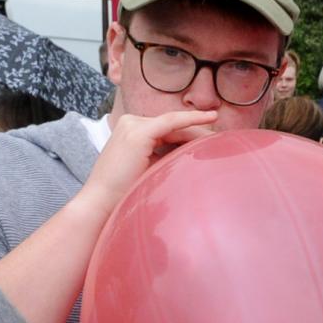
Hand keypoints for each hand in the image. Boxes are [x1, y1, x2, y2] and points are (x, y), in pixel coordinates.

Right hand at [77, 109, 217, 211]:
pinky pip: (172, 122)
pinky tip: (210, 118)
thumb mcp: (149, 169)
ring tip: (220, 134)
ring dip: (198, 130)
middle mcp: (130, 123)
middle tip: (221, 138)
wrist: (101, 205)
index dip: (190, 134)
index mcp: (131, 132)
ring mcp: (132, 126)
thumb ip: (166, 158)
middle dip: (197, 131)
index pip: (167, 130)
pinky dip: (192, 119)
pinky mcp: (138, 132)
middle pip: (172, 125)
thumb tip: (192, 156)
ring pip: (175, 124)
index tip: (211, 139)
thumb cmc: (124, 194)